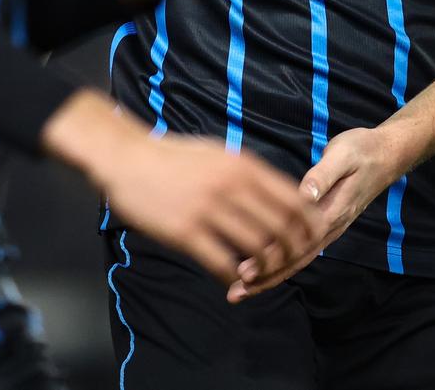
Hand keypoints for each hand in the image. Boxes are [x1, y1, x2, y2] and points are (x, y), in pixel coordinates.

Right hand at [43, 91, 322, 285]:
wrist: (125, 158)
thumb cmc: (171, 156)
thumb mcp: (217, 153)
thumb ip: (247, 172)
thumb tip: (277, 193)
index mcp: (243, 166)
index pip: (294, 201)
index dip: (308, 226)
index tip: (310, 241)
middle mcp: (231, 187)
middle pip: (281, 229)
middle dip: (291, 252)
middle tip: (287, 265)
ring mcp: (208, 210)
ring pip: (256, 249)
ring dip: (264, 268)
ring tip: (258, 276)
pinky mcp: (186, 232)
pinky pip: (222, 263)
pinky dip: (233, 278)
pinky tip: (232, 282)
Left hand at [227, 125, 408, 300]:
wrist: (386, 154)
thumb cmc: (361, 151)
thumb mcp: (342, 155)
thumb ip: (323, 176)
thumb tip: (304, 195)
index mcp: (331, 212)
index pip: (298, 245)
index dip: (271, 260)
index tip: (245, 272)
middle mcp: (330, 227)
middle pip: (296, 261)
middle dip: (266, 278)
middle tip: (236, 292)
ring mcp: (328, 228)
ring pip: (298, 260)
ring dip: (270, 276)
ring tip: (242, 290)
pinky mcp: (324, 223)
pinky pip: (301, 249)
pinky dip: (280, 262)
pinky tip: (261, 269)